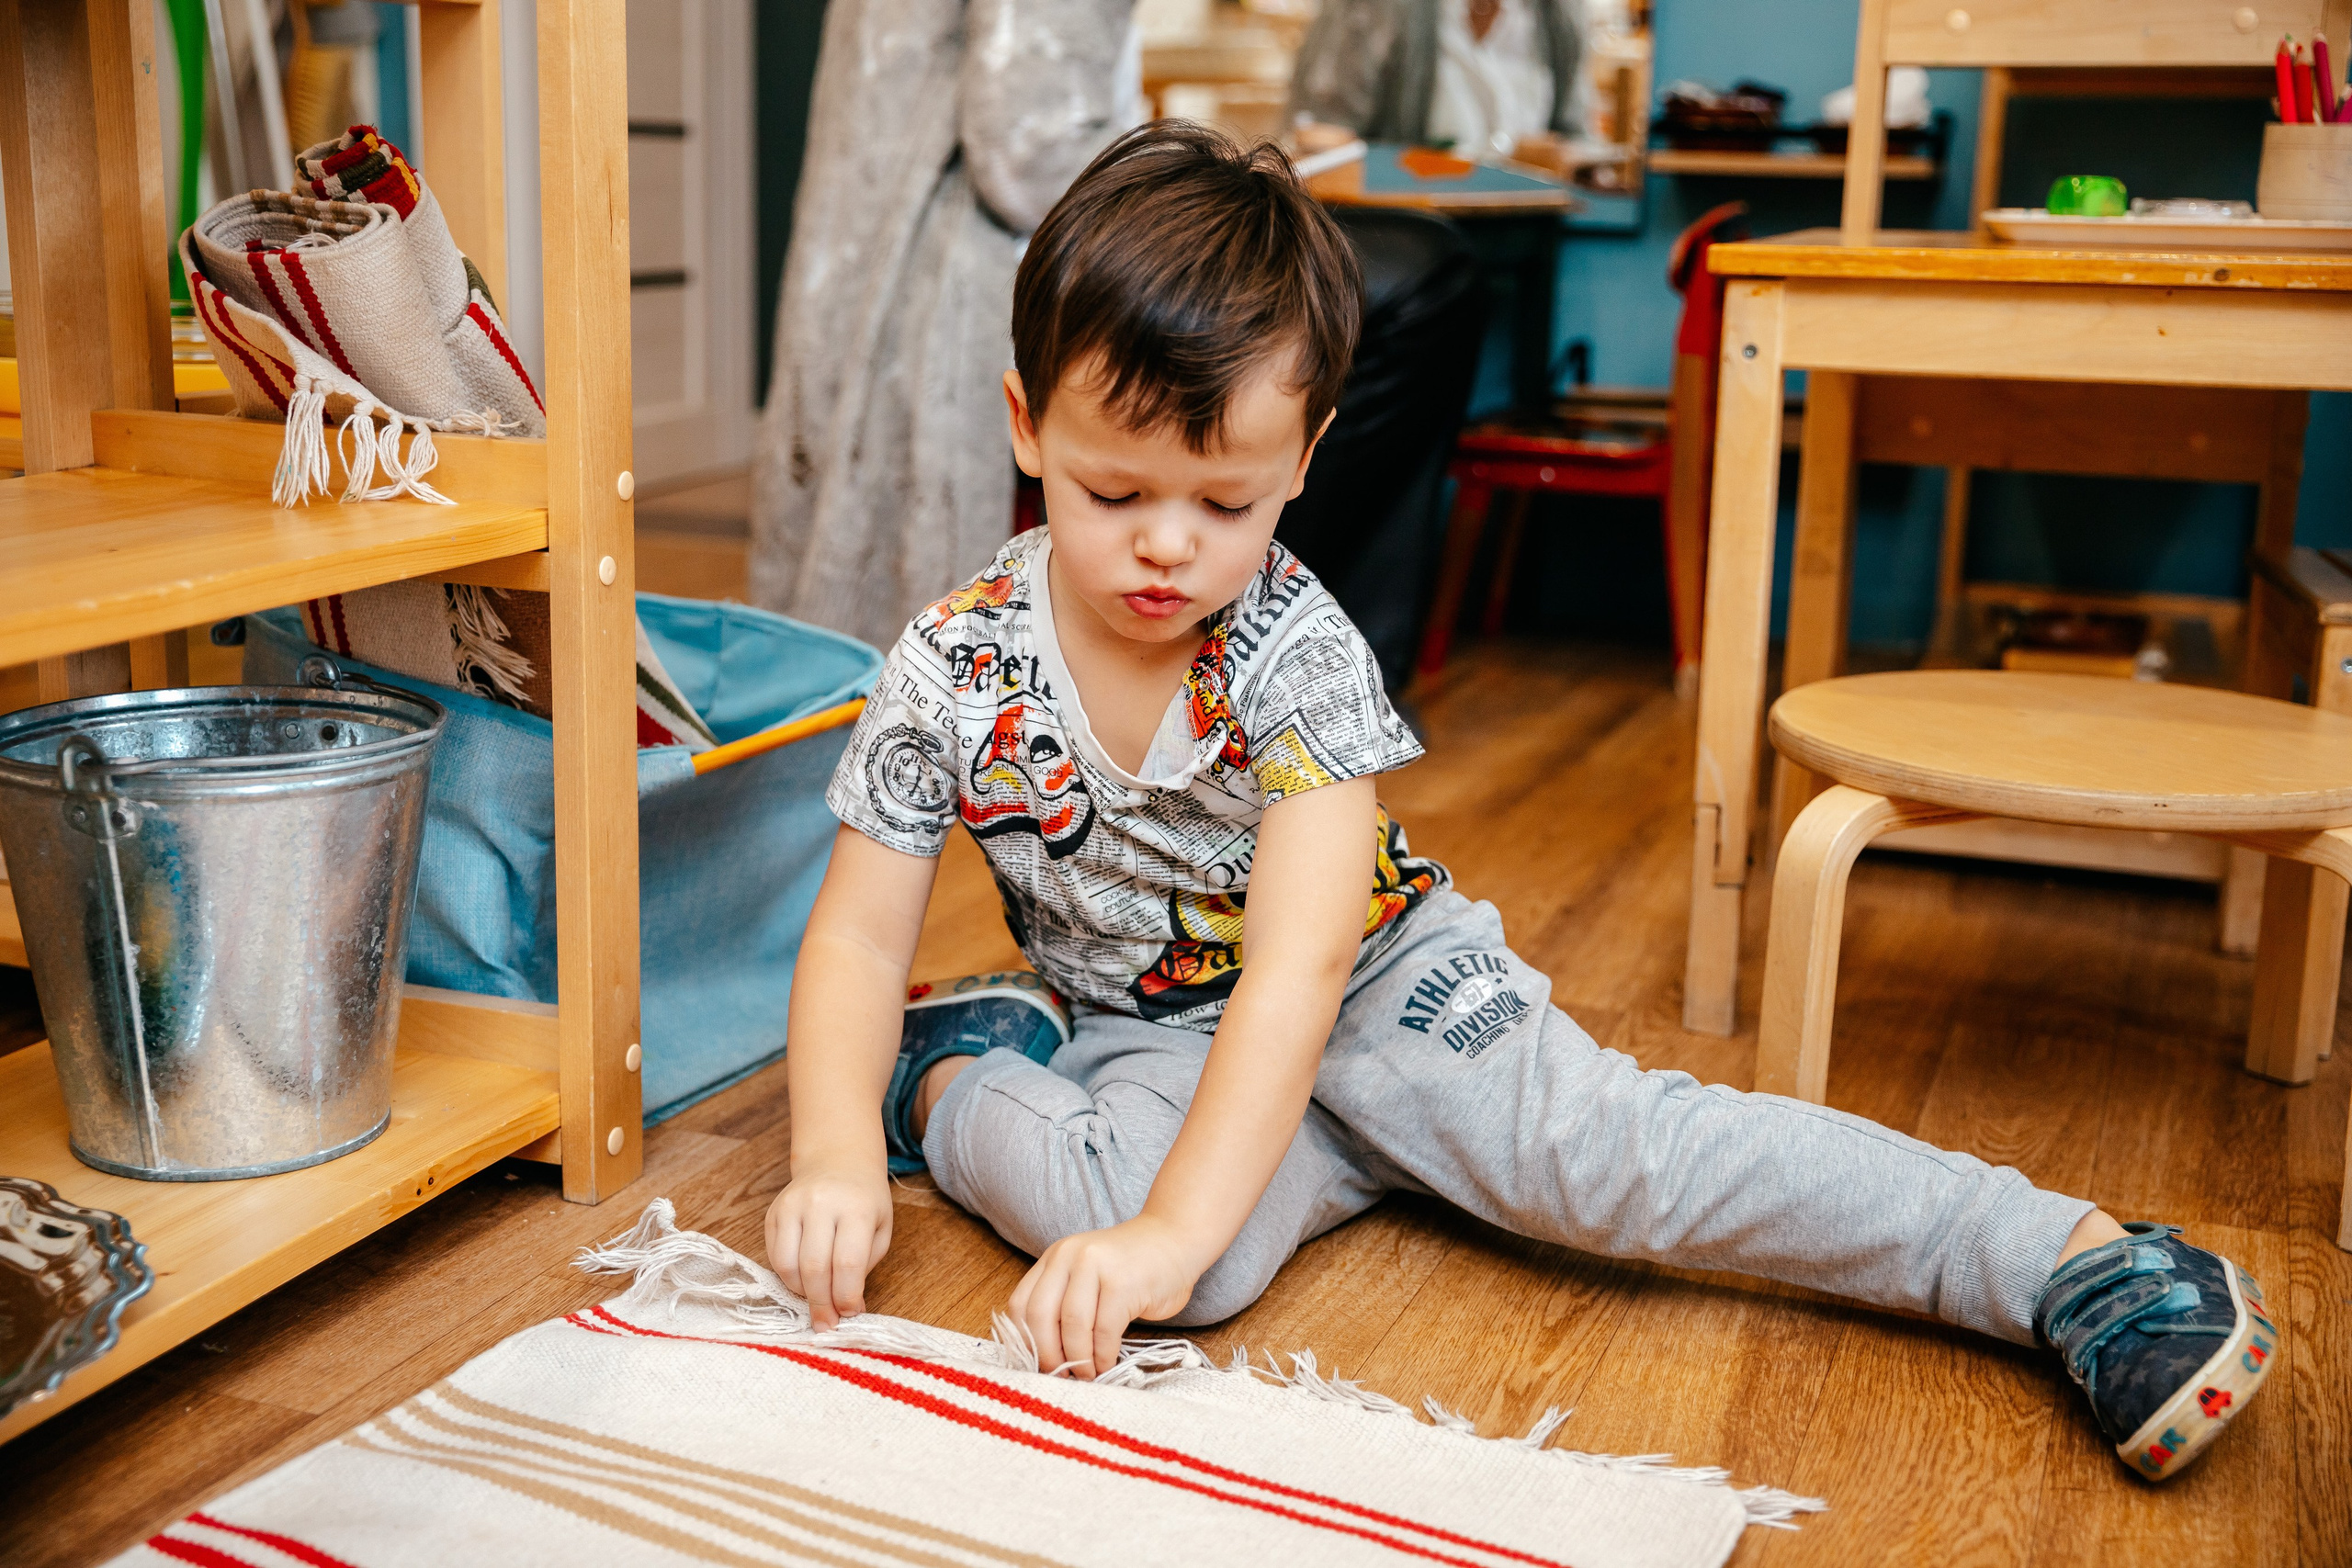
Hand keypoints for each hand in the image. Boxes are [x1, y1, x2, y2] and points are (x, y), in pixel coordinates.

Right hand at [765, 1159, 893, 1328]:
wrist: (838, 1161)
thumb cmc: (864, 1201)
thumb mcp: (880, 1229)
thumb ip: (864, 1269)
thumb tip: (848, 1310)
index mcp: (856, 1208)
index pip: (847, 1263)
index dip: (845, 1297)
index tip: (847, 1315)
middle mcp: (821, 1203)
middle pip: (814, 1267)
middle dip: (820, 1303)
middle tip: (826, 1324)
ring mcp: (792, 1206)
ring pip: (788, 1265)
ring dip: (801, 1292)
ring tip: (816, 1297)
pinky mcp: (773, 1212)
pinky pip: (774, 1257)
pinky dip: (788, 1277)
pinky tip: (803, 1278)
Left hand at [1008, 1214, 1206, 1378]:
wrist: (1175, 1239)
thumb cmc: (1131, 1268)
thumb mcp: (1086, 1277)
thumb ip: (1063, 1304)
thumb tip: (1043, 1358)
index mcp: (1054, 1258)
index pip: (1020, 1304)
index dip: (1024, 1342)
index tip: (1037, 1366)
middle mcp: (1069, 1256)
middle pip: (1040, 1316)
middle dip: (1047, 1355)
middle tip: (1061, 1376)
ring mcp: (1096, 1266)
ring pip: (1072, 1326)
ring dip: (1078, 1360)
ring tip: (1087, 1374)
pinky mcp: (1123, 1283)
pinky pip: (1104, 1331)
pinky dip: (1103, 1356)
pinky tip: (1107, 1364)